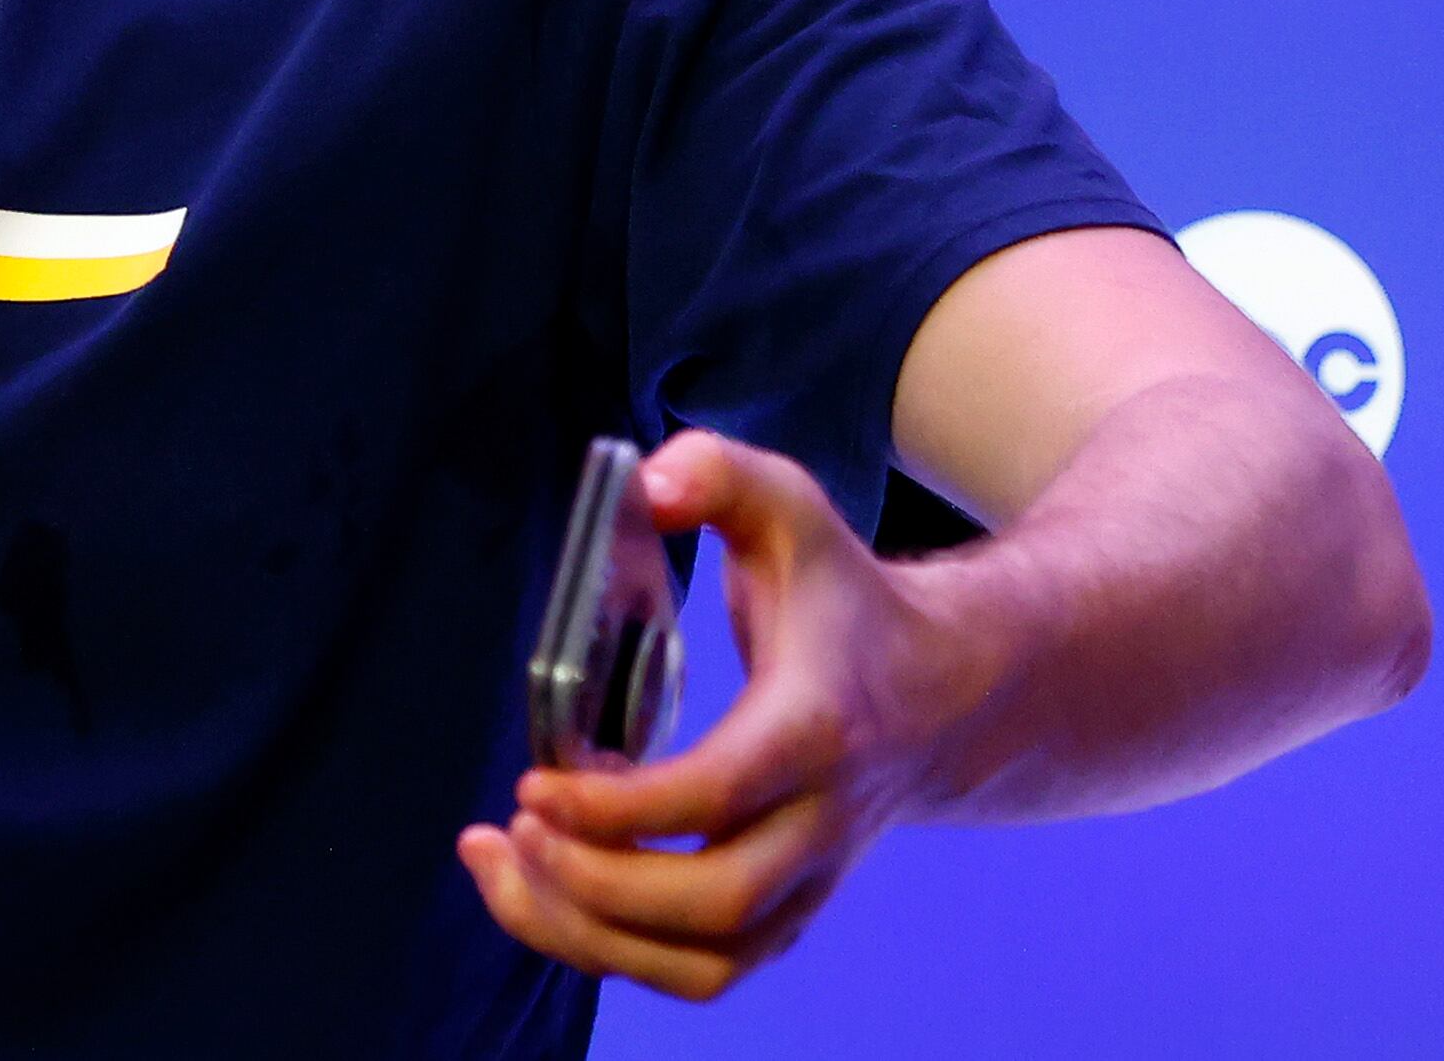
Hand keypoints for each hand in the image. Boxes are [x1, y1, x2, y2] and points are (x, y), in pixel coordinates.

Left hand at [457, 432, 980, 1001]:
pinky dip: (614, 954)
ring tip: (501, 866)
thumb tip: (648, 482)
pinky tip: (539, 893)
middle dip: (598, 883)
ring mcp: (807, 880)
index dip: (621, 808)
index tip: (534, 782)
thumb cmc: (842, 597)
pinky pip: (701, 970)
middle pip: (718, 902)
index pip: (721, 794)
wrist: (942, 693)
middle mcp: (821, 822)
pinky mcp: (782, 910)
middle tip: (517, 822)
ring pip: (707, 961)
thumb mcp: (790, 508)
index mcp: (817, 727)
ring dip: (591, 937)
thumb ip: (718, 472)